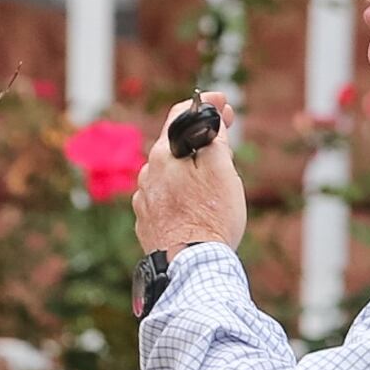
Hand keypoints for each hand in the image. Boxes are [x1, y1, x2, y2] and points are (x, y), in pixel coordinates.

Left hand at [132, 91, 248, 256]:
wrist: (191, 267)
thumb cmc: (211, 217)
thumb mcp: (222, 170)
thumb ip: (214, 139)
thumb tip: (209, 120)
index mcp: (163, 155)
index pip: (179, 115)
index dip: (204, 104)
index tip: (223, 102)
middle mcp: (146, 174)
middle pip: (175, 146)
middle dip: (200, 140)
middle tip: (226, 139)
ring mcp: (143, 201)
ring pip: (169, 174)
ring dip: (189, 170)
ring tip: (213, 182)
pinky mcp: (147, 224)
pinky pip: (164, 199)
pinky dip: (180, 194)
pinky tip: (195, 206)